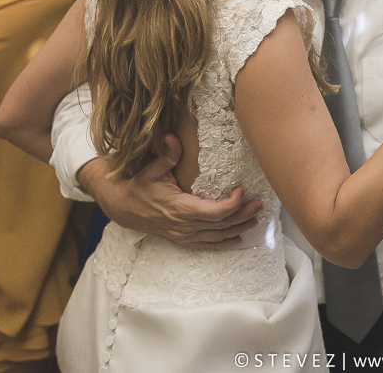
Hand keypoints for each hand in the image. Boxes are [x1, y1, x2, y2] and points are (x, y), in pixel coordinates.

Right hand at [80, 134, 262, 248]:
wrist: (123, 208)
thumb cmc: (139, 187)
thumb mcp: (150, 169)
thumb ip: (166, 155)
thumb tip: (173, 138)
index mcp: (180, 209)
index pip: (215, 212)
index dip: (232, 204)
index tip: (242, 190)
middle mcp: (184, 226)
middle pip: (221, 225)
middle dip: (242, 214)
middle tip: (259, 204)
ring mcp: (184, 235)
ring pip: (217, 236)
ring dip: (238, 228)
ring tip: (255, 219)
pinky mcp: (182, 239)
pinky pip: (208, 244)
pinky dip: (224, 242)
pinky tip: (238, 238)